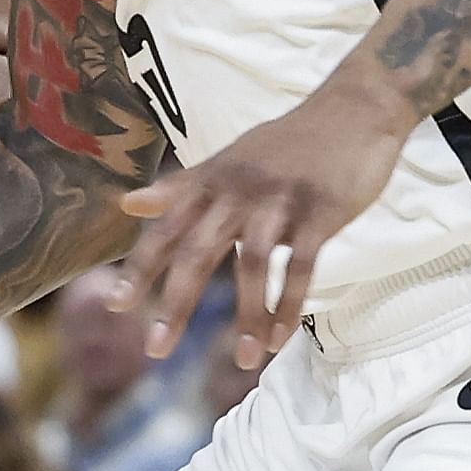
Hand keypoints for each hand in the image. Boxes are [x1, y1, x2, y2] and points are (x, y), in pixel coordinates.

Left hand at [112, 86, 402, 370]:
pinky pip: (302, 267)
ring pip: (255, 265)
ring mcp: (281, 201)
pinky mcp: (322, 212)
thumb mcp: (228, 159)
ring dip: (247, 317)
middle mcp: (239, 190)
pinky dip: (289, 306)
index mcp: (213, 180)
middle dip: (176, 303)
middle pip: (199, 252)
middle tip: (156, 350)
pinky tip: (279, 338)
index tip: (115, 305)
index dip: (140, 267)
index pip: (167, 228)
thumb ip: (180, 188)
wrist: (354, 108)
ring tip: (241, 361)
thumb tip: (128, 205)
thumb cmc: (288, 142)